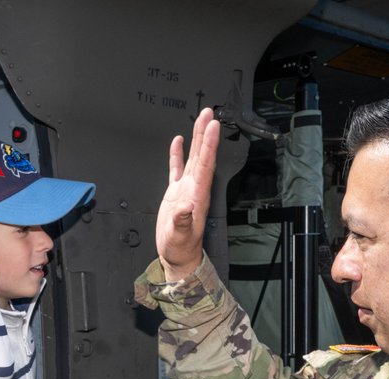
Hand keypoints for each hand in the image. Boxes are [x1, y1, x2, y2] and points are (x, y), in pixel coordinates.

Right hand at [156, 107, 220, 280]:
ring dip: (196, 138)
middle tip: (208, 113)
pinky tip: (177, 142)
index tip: (212, 126)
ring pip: (192, 157)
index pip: (205, 164)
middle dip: (205, 133)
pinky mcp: (176, 193)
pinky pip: (177, 168)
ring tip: (199, 118)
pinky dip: (177, 154)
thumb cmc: (181, 247)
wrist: (177, 256)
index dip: (209, 144)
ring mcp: (185, 189)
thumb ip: (184, 220)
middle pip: (201, 155)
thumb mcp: (181, 235)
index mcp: (197, 194)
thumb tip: (186, 205)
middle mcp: (194, 188)